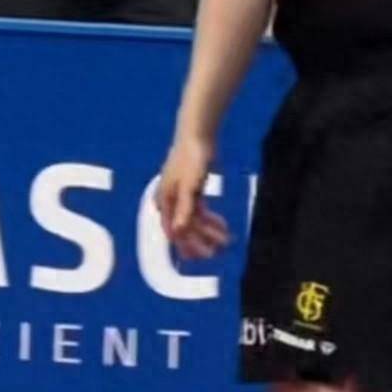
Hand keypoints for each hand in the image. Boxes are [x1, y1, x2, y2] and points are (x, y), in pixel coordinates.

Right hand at [155, 137, 229, 259]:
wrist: (198, 135)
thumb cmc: (191, 158)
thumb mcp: (189, 185)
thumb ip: (185, 208)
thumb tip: (178, 231)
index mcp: (164, 201)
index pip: (175, 231)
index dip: (188, 245)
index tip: (204, 256)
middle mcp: (170, 202)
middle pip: (185, 228)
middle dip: (201, 241)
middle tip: (219, 251)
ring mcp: (182, 197)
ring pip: (194, 221)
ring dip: (209, 231)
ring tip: (226, 240)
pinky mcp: (193, 191)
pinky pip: (200, 212)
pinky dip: (211, 220)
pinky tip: (223, 226)